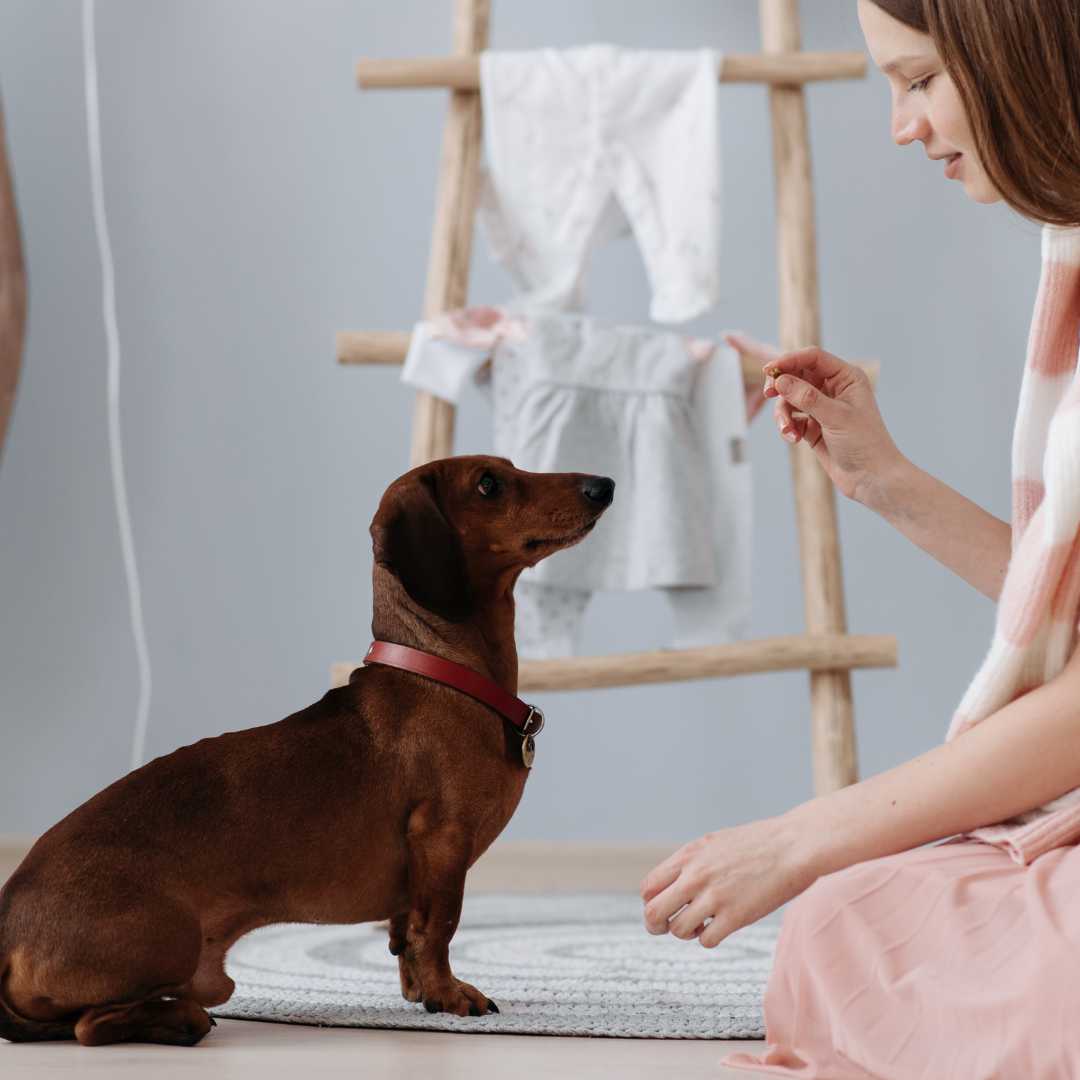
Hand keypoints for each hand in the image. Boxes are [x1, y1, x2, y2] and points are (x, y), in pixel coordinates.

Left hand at [640, 816, 813, 947]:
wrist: (793, 845)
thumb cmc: (758, 843)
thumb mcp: (714, 843)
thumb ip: (691, 863)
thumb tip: (673, 885)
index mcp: (688, 856)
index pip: (648, 888)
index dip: (651, 902)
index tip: (663, 908)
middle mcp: (696, 876)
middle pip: (654, 913)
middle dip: (656, 926)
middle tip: (668, 927)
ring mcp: (715, 896)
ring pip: (678, 930)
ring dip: (687, 933)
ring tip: (701, 925)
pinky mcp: (736, 916)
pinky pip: (707, 940)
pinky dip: (709, 939)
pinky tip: (720, 928)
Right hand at [724, 333, 903, 504]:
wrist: (871, 478)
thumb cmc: (864, 443)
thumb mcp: (835, 417)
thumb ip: (806, 397)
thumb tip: (780, 380)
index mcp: (846, 378)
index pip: (813, 358)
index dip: (790, 360)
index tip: (769, 370)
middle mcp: (833, 389)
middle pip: (797, 375)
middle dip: (782, 386)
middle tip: (768, 393)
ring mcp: (822, 407)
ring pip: (790, 399)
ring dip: (784, 414)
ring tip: (789, 431)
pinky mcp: (813, 426)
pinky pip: (791, 418)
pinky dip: (788, 427)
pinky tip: (794, 439)